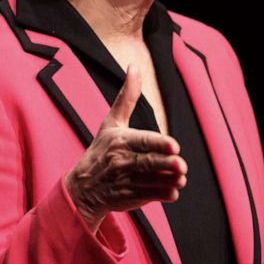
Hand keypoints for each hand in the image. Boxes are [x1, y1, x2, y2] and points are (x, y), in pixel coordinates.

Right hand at [64, 64, 187, 232]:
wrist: (82, 188)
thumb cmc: (101, 149)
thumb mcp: (111, 122)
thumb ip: (126, 96)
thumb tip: (134, 66)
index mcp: (119, 140)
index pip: (142, 141)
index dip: (158, 144)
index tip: (174, 147)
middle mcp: (121, 161)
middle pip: (148, 162)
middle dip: (166, 165)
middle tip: (181, 165)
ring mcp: (125, 181)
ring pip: (151, 181)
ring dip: (168, 181)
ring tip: (180, 179)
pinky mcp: (129, 197)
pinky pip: (149, 196)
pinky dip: (162, 195)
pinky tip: (173, 192)